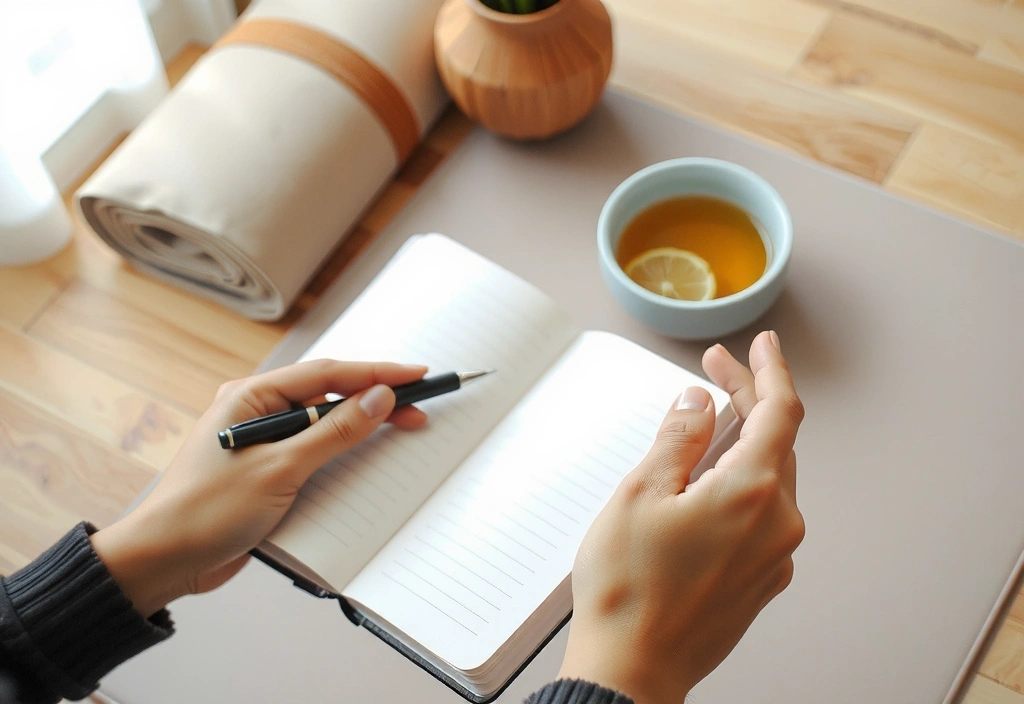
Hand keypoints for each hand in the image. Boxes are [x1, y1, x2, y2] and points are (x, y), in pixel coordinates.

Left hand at [90, 360, 427, 616]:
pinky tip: (364, 462)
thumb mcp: (280, 468)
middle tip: (418, 409)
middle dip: (374, 401)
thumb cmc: (205, 511)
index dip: (376, 374)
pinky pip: (312, 455)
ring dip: (359, 429)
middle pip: (328, 397)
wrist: (163, 561)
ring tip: (401, 431)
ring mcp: (261, 443)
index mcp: (251, 397)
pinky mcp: (265, 473)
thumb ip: (333, 432)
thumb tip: (378, 398)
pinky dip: (340, 457)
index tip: (416, 376)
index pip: (327, 375)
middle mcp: (256, 412)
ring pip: (323, 426)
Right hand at [558, 331, 804, 702]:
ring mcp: (773, 556)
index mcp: (752, 492)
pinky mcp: (761, 581)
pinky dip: (741, 486)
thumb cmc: (629, 591)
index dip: (769, 370)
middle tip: (715, 377)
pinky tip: (709, 487)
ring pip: (769, 479)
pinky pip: (762, 516)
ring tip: (706, 429)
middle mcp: (776, 523)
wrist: (633, 669)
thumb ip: (678, 437)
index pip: (779, 410)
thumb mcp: (640, 493)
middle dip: (748, 401)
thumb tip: (698, 403)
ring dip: (743, 444)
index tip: (761, 346)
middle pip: (776, 441)